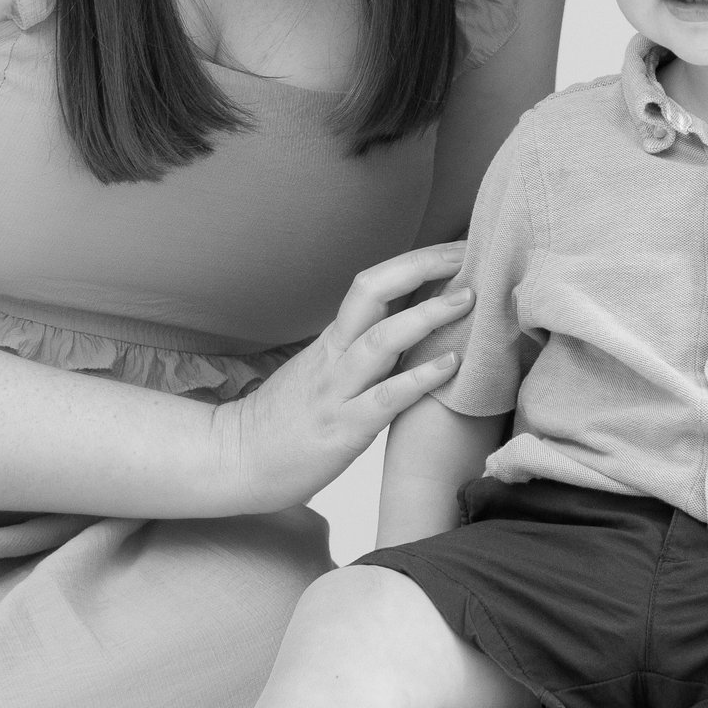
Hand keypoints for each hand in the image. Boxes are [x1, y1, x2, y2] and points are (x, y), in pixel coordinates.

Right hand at [210, 246, 470, 513]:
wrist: (237, 460)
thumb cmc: (286, 418)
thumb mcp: (324, 369)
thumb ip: (360, 346)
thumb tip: (409, 324)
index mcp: (333, 338)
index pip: (374, 282)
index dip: (416, 260)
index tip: (459, 248)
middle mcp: (334, 355)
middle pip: (373, 291)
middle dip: (422, 266)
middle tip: (469, 254)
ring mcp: (337, 390)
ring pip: (380, 340)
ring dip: (427, 315)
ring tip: (467, 300)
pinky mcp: (343, 429)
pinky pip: (384, 398)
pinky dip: (419, 378)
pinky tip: (450, 364)